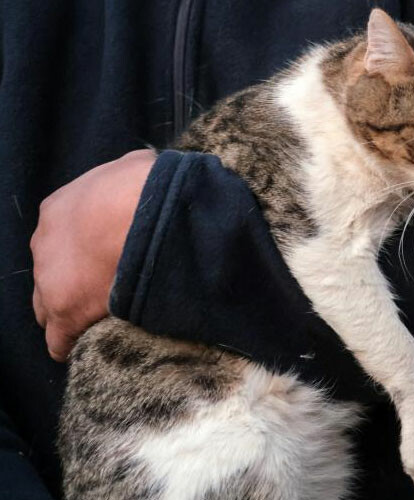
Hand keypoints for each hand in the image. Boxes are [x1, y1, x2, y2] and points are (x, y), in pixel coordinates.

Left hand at [31, 149, 154, 360]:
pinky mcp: (66, 312)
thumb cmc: (146, 186)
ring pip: (48, 309)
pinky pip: (59, 340)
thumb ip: (127, 178)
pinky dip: (72, 343)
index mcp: (57, 210)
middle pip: (48, 276)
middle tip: (105, 290)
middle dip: (71, 284)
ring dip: (72, 313)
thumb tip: (141, 175)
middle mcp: (44, 245)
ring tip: (102, 320)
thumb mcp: (135, 167)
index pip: (60, 242)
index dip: (83, 255)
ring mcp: (50, 280)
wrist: (146, 211)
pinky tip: (88, 346)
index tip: (107, 261)